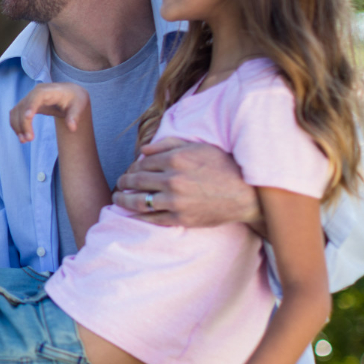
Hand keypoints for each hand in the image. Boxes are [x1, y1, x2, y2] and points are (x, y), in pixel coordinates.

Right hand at [9, 82, 90, 141]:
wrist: (69, 94)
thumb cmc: (74, 99)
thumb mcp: (79, 105)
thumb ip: (75, 116)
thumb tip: (72, 128)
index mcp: (48, 91)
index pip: (36, 96)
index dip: (31, 105)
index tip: (28, 117)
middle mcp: (35, 93)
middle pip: (24, 106)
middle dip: (23, 123)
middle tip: (29, 139)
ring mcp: (28, 99)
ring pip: (16, 111)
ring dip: (17, 126)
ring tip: (24, 141)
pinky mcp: (25, 106)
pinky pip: (15, 115)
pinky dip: (16, 125)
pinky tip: (21, 137)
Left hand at [111, 138, 261, 230]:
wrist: (245, 194)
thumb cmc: (223, 166)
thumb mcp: (199, 147)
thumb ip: (169, 145)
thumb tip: (143, 150)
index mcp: (175, 159)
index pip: (142, 163)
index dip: (133, 167)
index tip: (131, 170)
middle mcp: (172, 180)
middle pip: (137, 181)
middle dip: (124, 182)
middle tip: (120, 183)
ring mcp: (175, 201)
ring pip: (139, 201)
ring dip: (123, 199)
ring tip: (118, 198)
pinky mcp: (180, 218)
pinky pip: (152, 218)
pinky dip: (138, 216)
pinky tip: (131, 213)